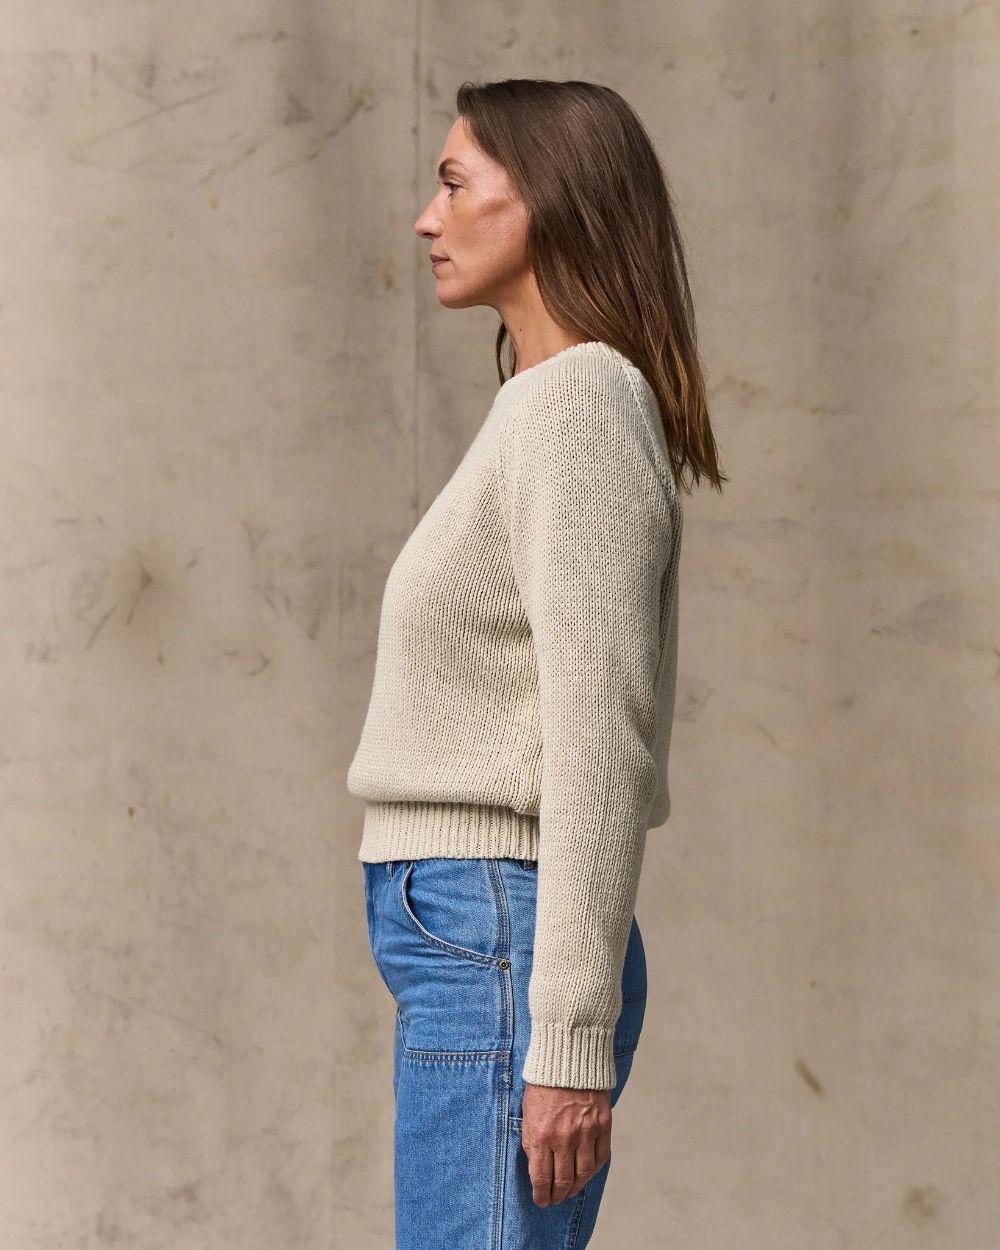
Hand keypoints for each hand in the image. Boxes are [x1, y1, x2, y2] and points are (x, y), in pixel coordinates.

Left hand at [520, 1081, 611, 1205]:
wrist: (568, 1057)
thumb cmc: (543, 1083)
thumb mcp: (527, 1112)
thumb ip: (530, 1140)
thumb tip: (536, 1167)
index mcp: (540, 1135)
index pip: (541, 1178)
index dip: (541, 1195)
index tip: (541, 1201)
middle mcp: (563, 1138)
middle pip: (562, 1180)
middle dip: (557, 1195)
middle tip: (555, 1200)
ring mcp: (585, 1133)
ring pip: (583, 1174)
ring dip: (576, 1187)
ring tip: (570, 1191)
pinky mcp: (602, 1125)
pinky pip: (600, 1157)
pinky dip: (594, 1170)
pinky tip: (587, 1173)